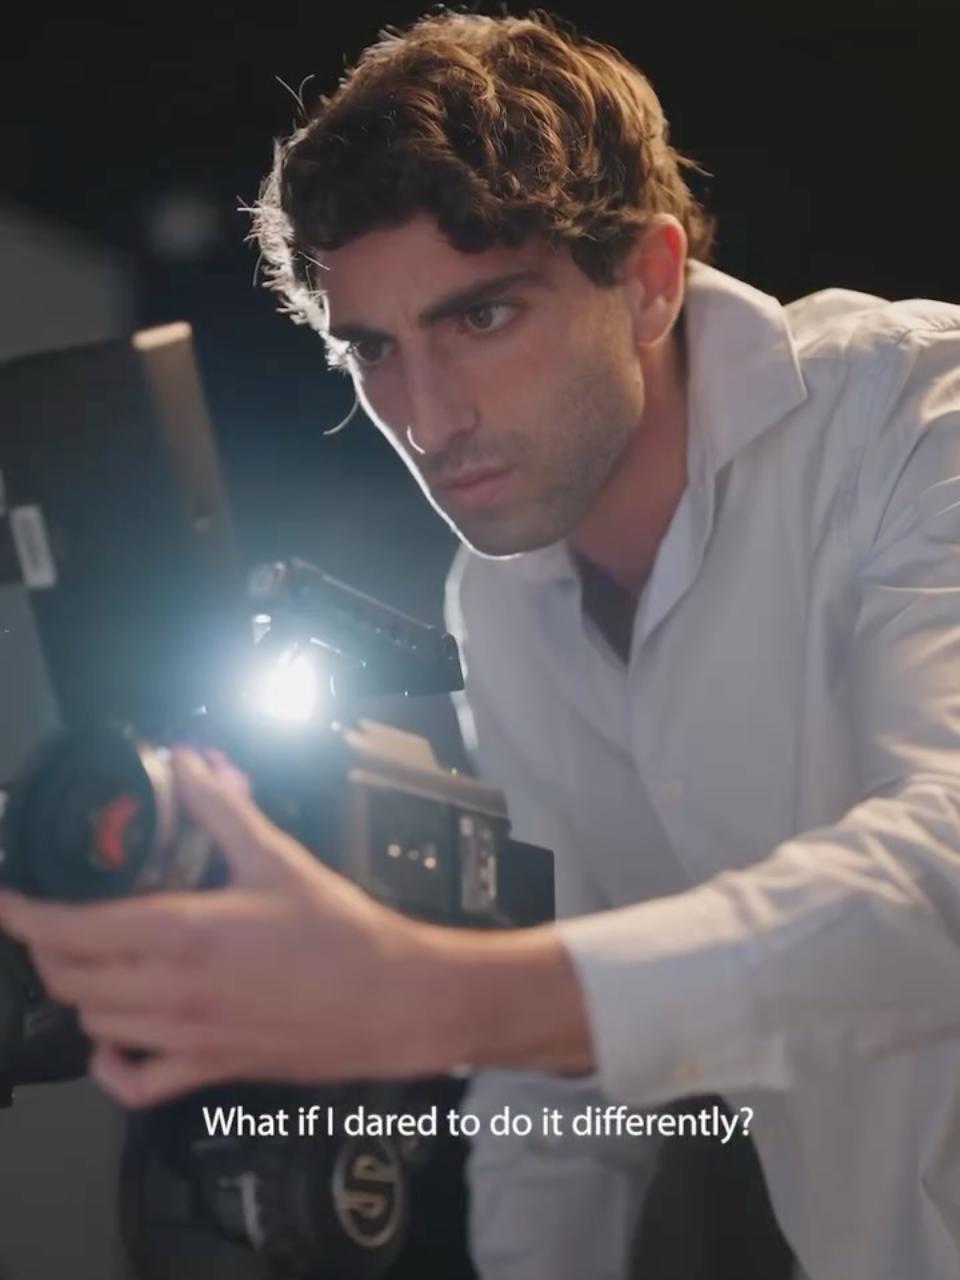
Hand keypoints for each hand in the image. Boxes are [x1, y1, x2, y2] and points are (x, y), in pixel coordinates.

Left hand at [0, 748, 424, 1107]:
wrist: (393, 998)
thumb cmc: (343, 935)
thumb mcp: (278, 858)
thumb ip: (221, 810)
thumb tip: (189, 768)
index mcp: (187, 934)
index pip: (72, 929)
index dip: (25, 913)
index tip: (10, 897)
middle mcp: (175, 992)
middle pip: (68, 979)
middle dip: (45, 947)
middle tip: (52, 918)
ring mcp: (188, 1036)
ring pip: (92, 1025)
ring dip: (76, 991)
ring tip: (88, 960)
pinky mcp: (210, 1067)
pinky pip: (136, 1084)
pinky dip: (109, 1066)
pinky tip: (113, 1041)